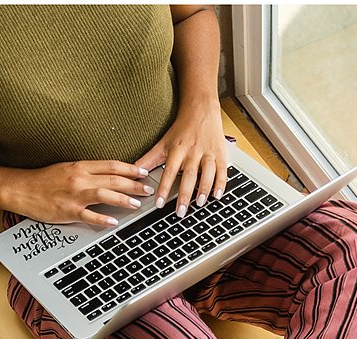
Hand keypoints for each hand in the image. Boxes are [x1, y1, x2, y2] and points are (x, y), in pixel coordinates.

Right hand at [4, 159, 154, 226]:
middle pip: (113, 180)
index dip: (130, 169)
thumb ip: (88, 172)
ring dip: (123, 199)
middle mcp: (80, 178)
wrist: (22, 189)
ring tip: (137, 204)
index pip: (111, 166)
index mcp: (81, 166)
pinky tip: (114, 222)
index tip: (144, 172)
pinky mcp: (68, 211)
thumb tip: (108, 176)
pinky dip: (102, 219)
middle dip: (133, 184)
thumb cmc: (45, 181)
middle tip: (149, 189)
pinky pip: (89, 216)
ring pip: (104, 195)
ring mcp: (74, 195)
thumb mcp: (68, 169)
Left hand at [136, 100, 227, 217]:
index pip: (169, 171)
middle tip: (180, 212)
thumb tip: (134, 171)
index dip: (163, 188)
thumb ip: (149, 159)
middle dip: (184, 195)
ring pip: (207, 172)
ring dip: (203, 189)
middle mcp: (193, 152)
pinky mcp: (220, 153)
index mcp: (177, 149)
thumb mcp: (163, 143)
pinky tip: (217, 195)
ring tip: (199, 203)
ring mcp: (208, 152)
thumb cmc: (182, 129)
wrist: (202, 108)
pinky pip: (222, 170)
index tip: (159, 204)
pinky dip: (221, 183)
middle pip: (188, 175)